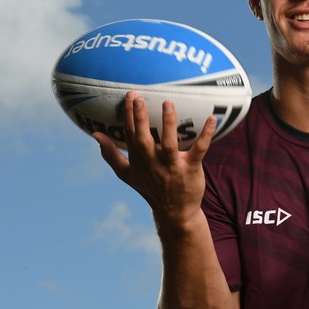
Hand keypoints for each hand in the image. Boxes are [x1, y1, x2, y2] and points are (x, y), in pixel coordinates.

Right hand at [94, 91, 216, 223]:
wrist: (174, 212)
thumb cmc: (149, 188)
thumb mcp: (126, 174)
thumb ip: (110, 154)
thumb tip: (95, 135)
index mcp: (138, 158)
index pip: (129, 133)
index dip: (127, 114)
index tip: (129, 95)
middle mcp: (152, 161)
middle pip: (143, 136)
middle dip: (139, 117)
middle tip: (139, 97)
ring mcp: (171, 165)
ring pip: (169, 143)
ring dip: (169, 123)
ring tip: (168, 103)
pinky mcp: (190, 168)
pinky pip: (199, 149)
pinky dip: (206, 135)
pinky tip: (212, 119)